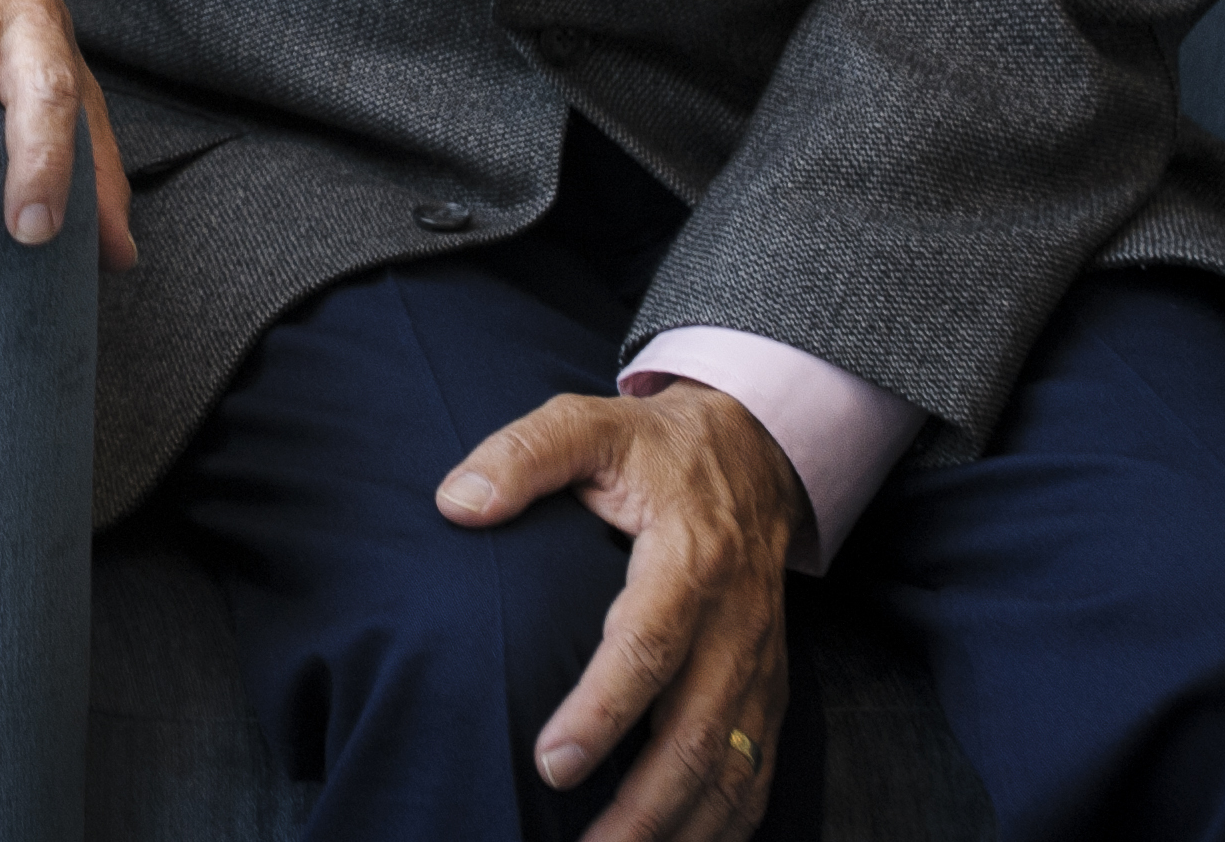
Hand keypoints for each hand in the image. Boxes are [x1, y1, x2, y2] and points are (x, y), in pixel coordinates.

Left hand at [436, 383, 805, 839]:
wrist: (755, 454)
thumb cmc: (656, 450)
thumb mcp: (588, 425)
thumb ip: (522, 456)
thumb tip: (455, 502)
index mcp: (689, 559)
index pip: (648, 646)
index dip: (602, 710)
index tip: (552, 762)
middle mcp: (734, 625)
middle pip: (695, 735)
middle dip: (640, 807)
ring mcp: (759, 666)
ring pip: (730, 771)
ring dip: (678, 832)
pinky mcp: (769, 691)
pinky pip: (755, 774)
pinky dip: (722, 827)